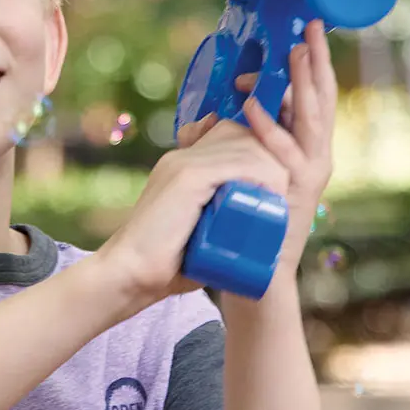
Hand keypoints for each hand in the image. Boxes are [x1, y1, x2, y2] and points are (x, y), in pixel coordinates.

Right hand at [93, 83, 294, 308]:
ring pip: (250, 146)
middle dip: (273, 160)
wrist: (130, 275)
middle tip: (280, 198)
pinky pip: (241, 163)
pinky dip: (265, 178)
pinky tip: (272, 199)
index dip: (261, 156)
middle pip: (246, 134)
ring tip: (277, 204)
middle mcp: (185, 155)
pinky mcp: (188, 175)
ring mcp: (185, 162)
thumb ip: (219, 222)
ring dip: (274, 173)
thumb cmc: (167, 266)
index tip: (276, 189)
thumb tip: (255, 227)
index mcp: (185, 164)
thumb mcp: (200, 234)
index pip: (234, 136)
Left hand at [172, 19, 338, 271]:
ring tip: (295, 50)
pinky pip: (282, 153)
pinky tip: (253, 107)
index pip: (314, 95)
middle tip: (310, 26)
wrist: (258, 273)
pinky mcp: (298, 192)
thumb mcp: (255, 167)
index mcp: (308, 147)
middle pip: (321, 98)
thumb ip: (254, 136)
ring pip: (311, 118)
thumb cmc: (251, 218)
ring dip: (302, 82)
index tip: (305, 28)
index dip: (312, 62)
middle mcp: (317, 156)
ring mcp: (311, 174)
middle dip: (316, 60)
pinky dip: (268, 127)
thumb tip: (239, 98)